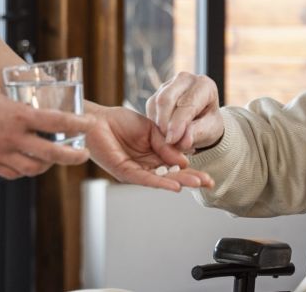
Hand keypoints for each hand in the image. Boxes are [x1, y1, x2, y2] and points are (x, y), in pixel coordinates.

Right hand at [0, 80, 94, 178]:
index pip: (57, 123)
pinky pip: (11, 173)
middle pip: (51, 154)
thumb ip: (12, 101)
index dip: (77, 125)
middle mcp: (12, 137)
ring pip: (32, 169)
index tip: (89, 125)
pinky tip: (26, 164)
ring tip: (53, 160)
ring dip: (47, 166)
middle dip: (72, 156)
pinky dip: (22, 171)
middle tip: (82, 155)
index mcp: (17, 115)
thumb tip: (20, 103)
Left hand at [85, 103, 214, 191]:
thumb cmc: (120, 121)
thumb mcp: (151, 129)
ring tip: (197, 183)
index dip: (192, 171)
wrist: (98, 119)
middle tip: (207, 183)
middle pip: (173, 176)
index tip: (207, 175)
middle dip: (191, 180)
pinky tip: (174, 185)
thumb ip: (166, 144)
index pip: (177, 166)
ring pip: (162, 179)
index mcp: (155, 154)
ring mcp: (137, 170)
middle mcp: (147, 165)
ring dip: (180, 182)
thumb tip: (183, 160)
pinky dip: (161, 182)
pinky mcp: (125, 172)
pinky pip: (145, 179)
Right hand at [145, 72, 223, 151]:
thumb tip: (183, 141)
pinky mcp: (157, 92)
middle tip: (166, 142)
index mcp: (204, 85)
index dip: (178, 123)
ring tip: (168, 140)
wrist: (202, 121)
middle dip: (164, 122)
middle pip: (166, 98)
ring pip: (156, 102)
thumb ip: (196, 134)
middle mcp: (185, 79)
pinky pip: (150, 107)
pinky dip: (154, 122)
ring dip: (158, 124)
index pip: (187, 103)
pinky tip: (163, 133)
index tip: (172, 141)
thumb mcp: (209, 130)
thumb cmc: (209, 124)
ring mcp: (169, 84)